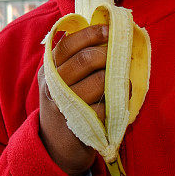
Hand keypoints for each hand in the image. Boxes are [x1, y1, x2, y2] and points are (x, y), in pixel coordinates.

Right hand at [38, 24, 108, 175]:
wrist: (55, 144)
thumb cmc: (67, 105)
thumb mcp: (62, 80)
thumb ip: (75, 60)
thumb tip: (105, 35)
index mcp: (50, 68)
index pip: (69, 43)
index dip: (91, 33)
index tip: (109, 31)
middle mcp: (53, 84)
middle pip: (85, 59)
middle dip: (108, 54)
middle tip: (121, 56)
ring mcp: (64, 105)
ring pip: (99, 81)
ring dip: (118, 79)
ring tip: (124, 81)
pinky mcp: (77, 125)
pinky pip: (105, 107)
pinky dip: (118, 102)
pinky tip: (120, 102)